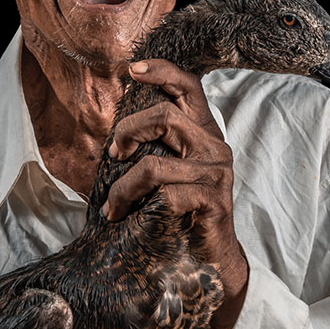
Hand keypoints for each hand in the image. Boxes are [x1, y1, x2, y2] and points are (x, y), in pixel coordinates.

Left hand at [100, 59, 249, 328]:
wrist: (207, 258)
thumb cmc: (177, 212)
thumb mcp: (162, 171)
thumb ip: (150, 146)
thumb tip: (114, 131)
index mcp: (202, 131)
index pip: (189, 87)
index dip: (162, 71)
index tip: (132, 70)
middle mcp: (214, 145)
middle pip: (164, 117)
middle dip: (127, 132)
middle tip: (113, 155)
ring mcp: (217, 172)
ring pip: (155, 164)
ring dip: (123, 187)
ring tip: (112, 207)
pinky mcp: (214, 199)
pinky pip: (165, 194)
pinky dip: (137, 206)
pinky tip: (129, 217)